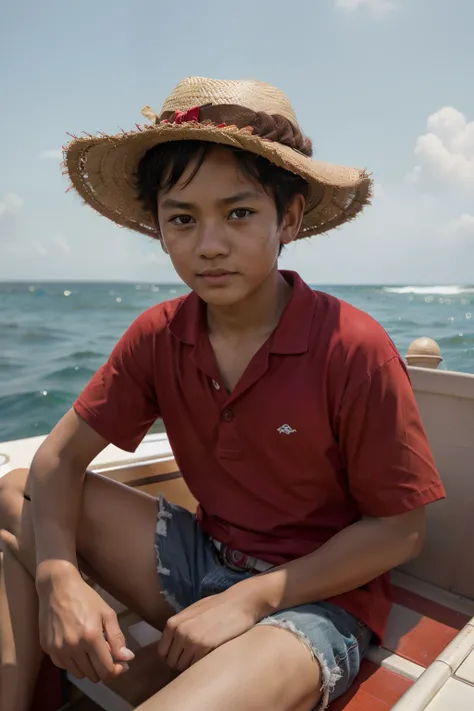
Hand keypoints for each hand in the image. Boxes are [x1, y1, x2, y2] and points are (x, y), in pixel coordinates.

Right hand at [36, 563, 134, 682]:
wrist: (57, 587)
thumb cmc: (86, 597)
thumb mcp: (107, 613)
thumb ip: (117, 638)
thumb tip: (127, 658)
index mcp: (91, 637)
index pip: (106, 670)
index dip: (117, 671)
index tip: (123, 664)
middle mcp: (73, 647)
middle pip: (93, 675)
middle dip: (104, 668)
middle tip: (108, 654)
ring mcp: (58, 649)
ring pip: (79, 673)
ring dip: (89, 667)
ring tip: (92, 650)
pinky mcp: (48, 648)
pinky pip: (65, 666)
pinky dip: (74, 663)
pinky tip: (77, 648)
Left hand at [158, 587, 259, 671]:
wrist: (240, 602)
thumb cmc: (218, 606)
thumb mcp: (193, 612)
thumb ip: (181, 627)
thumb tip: (173, 645)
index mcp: (173, 623)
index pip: (163, 652)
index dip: (174, 655)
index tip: (185, 654)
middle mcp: (179, 632)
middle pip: (172, 662)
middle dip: (183, 662)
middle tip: (198, 656)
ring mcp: (191, 640)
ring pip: (184, 667)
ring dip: (193, 666)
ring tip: (205, 656)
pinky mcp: (205, 646)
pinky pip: (197, 666)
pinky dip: (203, 665)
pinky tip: (211, 656)